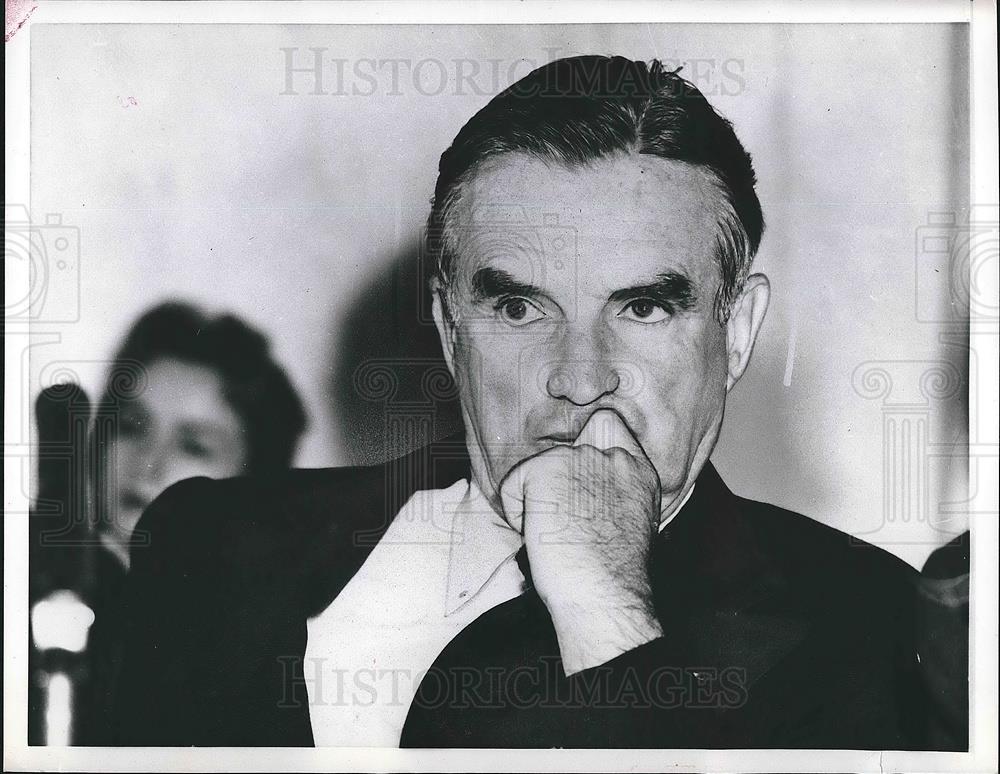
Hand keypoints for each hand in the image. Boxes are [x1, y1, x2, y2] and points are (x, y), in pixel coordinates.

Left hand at [499, 409, 663, 673]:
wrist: (604, 595)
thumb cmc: (612, 575)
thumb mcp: (631, 520)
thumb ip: (613, 490)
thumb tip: (580, 488)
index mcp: (637, 469)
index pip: (605, 424)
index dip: (584, 446)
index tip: (580, 484)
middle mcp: (612, 456)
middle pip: (561, 454)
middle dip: (555, 485)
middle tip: (567, 527)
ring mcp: (579, 458)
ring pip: (535, 472)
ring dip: (537, 503)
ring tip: (558, 536)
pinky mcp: (547, 468)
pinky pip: (511, 486)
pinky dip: (516, 514)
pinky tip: (542, 536)